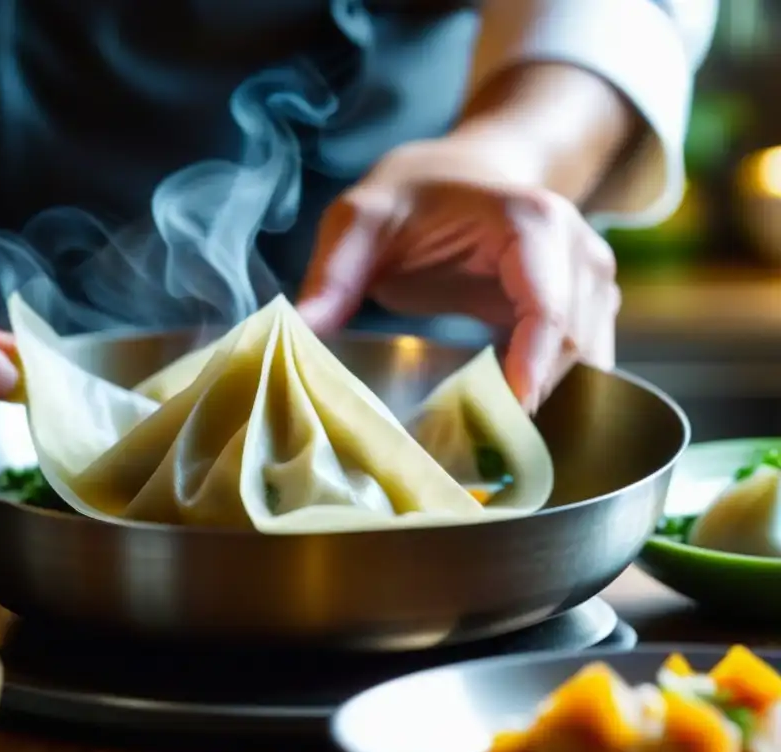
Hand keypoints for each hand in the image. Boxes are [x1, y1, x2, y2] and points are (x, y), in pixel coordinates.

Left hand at [297, 135, 620, 411]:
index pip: (548, 309)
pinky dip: (543, 392)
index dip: (530, 368)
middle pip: (571, 347)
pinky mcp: (586, 310)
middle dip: (527, 397)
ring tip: (475, 433)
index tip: (502, 416)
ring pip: (584, 364)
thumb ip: (334, 272)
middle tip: (466, 441)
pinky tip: (496, 412)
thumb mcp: (361, 218)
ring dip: (537, 401)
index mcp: (532, 224)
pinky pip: (579, 365)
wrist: (466, 171)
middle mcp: (579, 252)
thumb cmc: (417, 192)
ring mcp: (591, 282)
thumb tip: (300, 330)